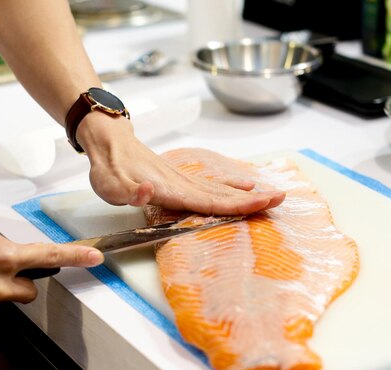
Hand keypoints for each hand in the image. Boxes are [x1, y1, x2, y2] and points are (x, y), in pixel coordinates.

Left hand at [78, 113, 284, 214]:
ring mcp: (184, 179)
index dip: (236, 205)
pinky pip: (212, 184)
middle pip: (222, 195)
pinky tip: (244, 186)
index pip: (209, 201)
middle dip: (253, 199)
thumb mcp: (110, 185)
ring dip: (247, 194)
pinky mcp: (181, 178)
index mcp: (170, 189)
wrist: (110, 142)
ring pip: (220, 189)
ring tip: (272, 196)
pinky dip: (231, 187)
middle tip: (281, 199)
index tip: (261, 204)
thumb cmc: (109, 168)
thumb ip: (130, 192)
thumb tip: (149, 191)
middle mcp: (183, 183)